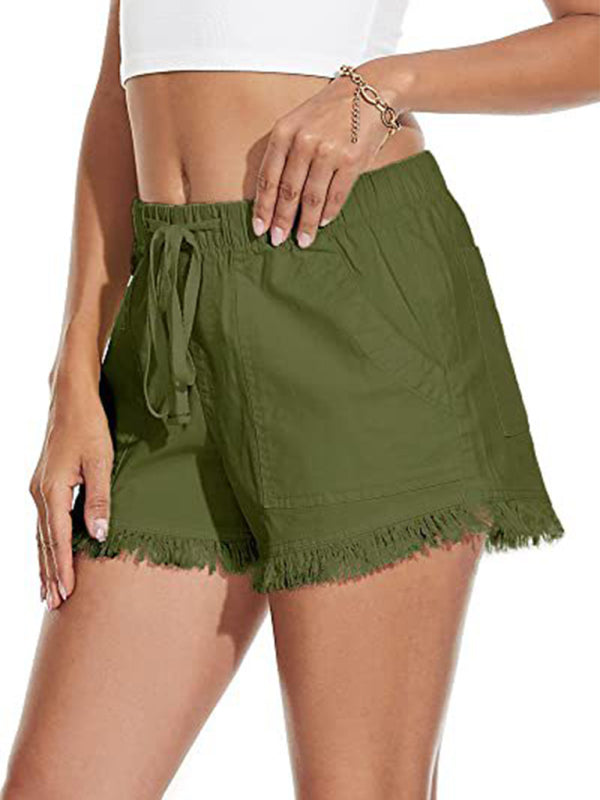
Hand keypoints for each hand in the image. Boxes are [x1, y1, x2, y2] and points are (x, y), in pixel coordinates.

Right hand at [29, 377, 112, 609]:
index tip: (66, 593)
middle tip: (54, 604)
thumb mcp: (101, 462)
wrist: (70, 399)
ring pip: (41, 535)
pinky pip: (43, 522)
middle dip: (49, 573)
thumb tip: (99, 536)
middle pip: (44, 543)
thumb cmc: (89, 426)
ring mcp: (38, 489)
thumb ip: (99, 500)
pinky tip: (49, 554)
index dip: (63, 568)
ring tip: (48, 589)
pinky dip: (46, 543)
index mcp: (52, 491)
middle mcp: (39, 493)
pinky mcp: (43, 484)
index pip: (58, 539)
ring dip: (45, 562)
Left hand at [252, 60, 398, 248]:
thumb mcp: (298, 121)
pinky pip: (336, 195)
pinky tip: (322, 224)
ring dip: (305, 224)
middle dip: (281, 220)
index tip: (259, 228)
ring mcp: (328, 151)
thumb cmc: (329, 110)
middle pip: (288, 192)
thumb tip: (274, 194)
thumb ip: (285, 150)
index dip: (262, 207)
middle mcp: (304, 142)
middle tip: (277, 241)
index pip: (268, 178)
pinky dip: (328, 212)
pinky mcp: (351, 160)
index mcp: (284, 132)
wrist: (370, 90)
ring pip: (311, 198)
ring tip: (302, 241)